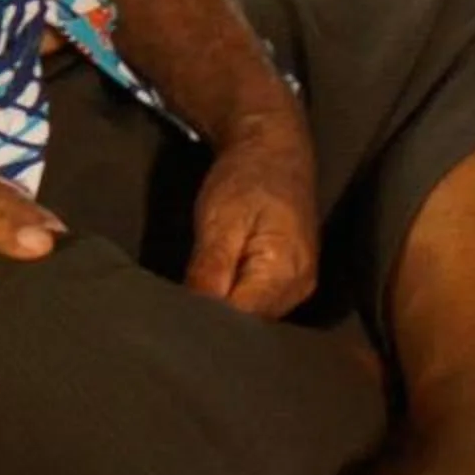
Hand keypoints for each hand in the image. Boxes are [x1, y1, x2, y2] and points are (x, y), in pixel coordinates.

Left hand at [185, 113, 320, 317]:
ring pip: (255, 320)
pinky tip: (215, 296)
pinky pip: (261, 307)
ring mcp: (300, 286)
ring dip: (225, 315)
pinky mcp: (292, 282)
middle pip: (251, 326)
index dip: (205, 326)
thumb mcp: (218, 221)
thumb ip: (208, 273)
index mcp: (284, 270)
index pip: (241, 321)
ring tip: (194, 303)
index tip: (174, 321)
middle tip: (177, 314)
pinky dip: (237, 305)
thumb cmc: (246, 177)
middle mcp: (300, 286)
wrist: (274, 148)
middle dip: (215, 324)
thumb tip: (192, 317)